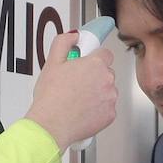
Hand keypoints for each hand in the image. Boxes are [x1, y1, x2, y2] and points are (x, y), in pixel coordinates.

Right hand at [23, 31, 117, 149]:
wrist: (51, 125)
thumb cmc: (51, 97)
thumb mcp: (52, 63)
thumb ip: (64, 42)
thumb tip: (74, 36)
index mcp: (95, 64)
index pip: (105, 54)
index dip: (94, 59)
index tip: (86, 64)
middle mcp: (107, 79)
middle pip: (106, 73)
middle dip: (94, 77)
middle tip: (76, 85)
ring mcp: (111, 98)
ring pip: (108, 91)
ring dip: (97, 93)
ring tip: (77, 100)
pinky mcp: (111, 115)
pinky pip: (107, 108)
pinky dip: (98, 110)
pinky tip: (82, 111)